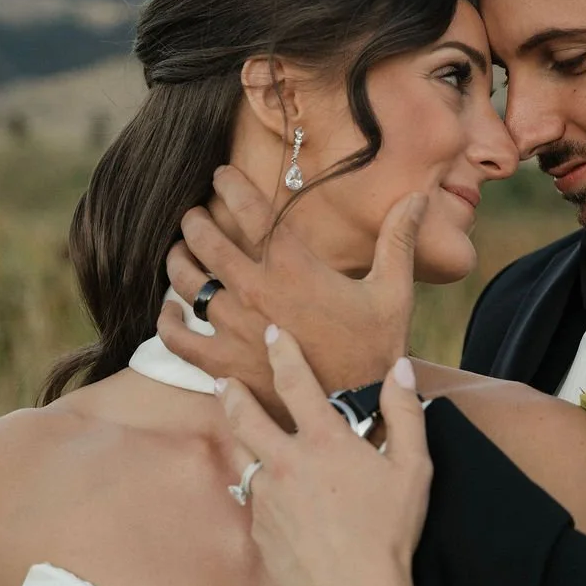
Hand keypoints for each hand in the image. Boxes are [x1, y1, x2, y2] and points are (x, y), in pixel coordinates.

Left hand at [159, 166, 426, 406]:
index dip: (230, 185)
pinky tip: (170, 312)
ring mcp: (233, 327)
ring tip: (177, 254)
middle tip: (192, 216)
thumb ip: (398, 240)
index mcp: (293, 266)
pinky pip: (176, 336)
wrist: (356, 411)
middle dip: (195, 221)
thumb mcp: (393, 291)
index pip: (251, 210)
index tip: (219, 174)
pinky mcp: (221, 363)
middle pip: (207, 240)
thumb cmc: (375, 350)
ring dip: (177, 262)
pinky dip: (168, 320)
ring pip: (186, 282)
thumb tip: (418, 197)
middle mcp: (255, 289)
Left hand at [217, 325, 431, 585]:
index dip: (282, 352)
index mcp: (323, 441)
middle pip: (245, 416)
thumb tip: (401, 369)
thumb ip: (405, 412)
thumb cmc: (388, 533)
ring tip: (241, 432)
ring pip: (245, 458)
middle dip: (232, 393)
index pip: (296, 382)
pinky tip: (271, 497)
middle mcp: (285, 463)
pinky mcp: (259, 531)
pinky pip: (255, 500)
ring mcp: (266, 499)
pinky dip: (260, 490)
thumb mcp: (413, 468)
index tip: (271, 333)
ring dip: (241, 440)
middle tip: (222, 379)